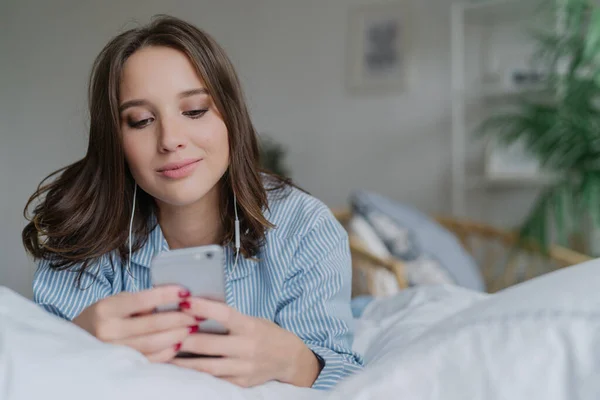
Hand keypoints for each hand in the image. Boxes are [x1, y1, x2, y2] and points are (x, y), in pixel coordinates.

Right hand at [73, 285, 196, 362]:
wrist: (79, 340)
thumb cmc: (105, 316)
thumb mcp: (117, 302)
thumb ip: (142, 301)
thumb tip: (176, 299)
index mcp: (107, 309)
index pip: (143, 299)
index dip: (167, 295)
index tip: (186, 291)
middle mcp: (107, 331)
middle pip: (153, 325)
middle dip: (180, 318)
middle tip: (198, 313)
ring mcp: (113, 351)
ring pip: (154, 343)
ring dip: (178, 335)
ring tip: (192, 327)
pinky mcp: (120, 365)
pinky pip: (150, 359)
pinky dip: (168, 351)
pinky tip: (180, 343)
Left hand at [173, 298, 321, 387]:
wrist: (289, 358)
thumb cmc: (265, 334)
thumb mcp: (252, 320)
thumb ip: (229, 318)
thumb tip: (198, 308)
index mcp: (250, 326)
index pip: (224, 315)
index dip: (204, 308)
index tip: (184, 302)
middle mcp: (248, 348)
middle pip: (209, 344)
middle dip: (184, 339)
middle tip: (164, 332)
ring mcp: (244, 368)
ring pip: (208, 366)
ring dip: (184, 361)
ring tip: (165, 355)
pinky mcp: (241, 383)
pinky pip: (215, 380)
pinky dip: (197, 375)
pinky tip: (182, 371)